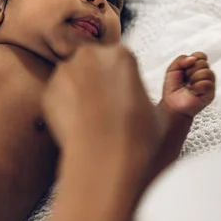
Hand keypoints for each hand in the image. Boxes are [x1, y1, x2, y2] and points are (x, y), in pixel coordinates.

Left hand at [43, 45, 165, 193]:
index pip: (119, 59)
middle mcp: (89, 57)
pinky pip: (58, 95)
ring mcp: (65, 74)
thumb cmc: (136, 142)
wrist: (105, 165)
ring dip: (82, 92)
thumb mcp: (167, 115)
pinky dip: (66, 107)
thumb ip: (167, 97)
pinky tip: (80, 126)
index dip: (123, 80)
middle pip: (94, 63)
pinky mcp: (48, 93)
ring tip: (94, 120)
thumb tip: (171, 96)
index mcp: (120, 54)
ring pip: (74, 77)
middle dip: (100, 81)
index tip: (125, 99)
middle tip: (109, 110)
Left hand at [161, 52, 214, 117]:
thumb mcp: (172, 69)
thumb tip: (193, 58)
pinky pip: (207, 83)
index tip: (185, 67)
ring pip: (207, 72)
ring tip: (189, 85)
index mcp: (196, 67)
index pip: (201, 56)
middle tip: (186, 79)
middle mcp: (204, 74)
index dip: (193, 58)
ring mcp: (208, 84)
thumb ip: (181, 59)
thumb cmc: (172, 89)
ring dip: (194, 78)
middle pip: (203, 63)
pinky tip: (193, 91)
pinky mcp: (210, 94)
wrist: (172, 104)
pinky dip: (197, 87)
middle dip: (190, 70)